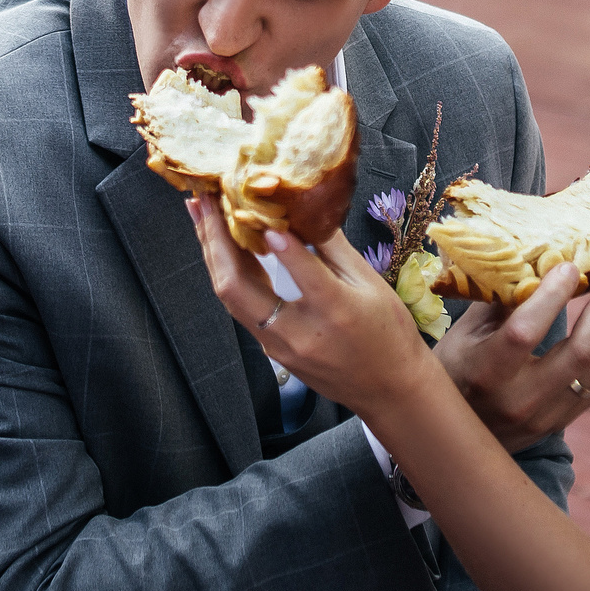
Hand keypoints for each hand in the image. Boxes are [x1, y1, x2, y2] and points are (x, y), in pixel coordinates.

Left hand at [189, 197, 432, 417]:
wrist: (389, 390)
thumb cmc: (388, 334)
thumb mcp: (372, 285)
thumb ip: (335, 248)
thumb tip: (305, 210)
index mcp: (333, 312)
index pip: (302, 273)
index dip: (281, 243)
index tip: (261, 213)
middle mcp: (297, 333)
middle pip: (237, 287)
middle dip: (214, 239)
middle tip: (203, 200)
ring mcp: (279, 347)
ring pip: (231, 297)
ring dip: (212, 254)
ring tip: (201, 215)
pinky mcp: (272, 352)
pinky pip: (241, 308)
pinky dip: (228, 273)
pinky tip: (222, 248)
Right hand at [433, 258, 589, 452]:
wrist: (455, 434)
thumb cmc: (455, 369)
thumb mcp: (463, 333)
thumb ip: (499, 300)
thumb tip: (538, 259)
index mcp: (485, 373)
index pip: (524, 333)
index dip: (551, 298)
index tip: (570, 265)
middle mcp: (520, 400)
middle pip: (581, 353)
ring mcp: (546, 416)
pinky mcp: (563, 422)